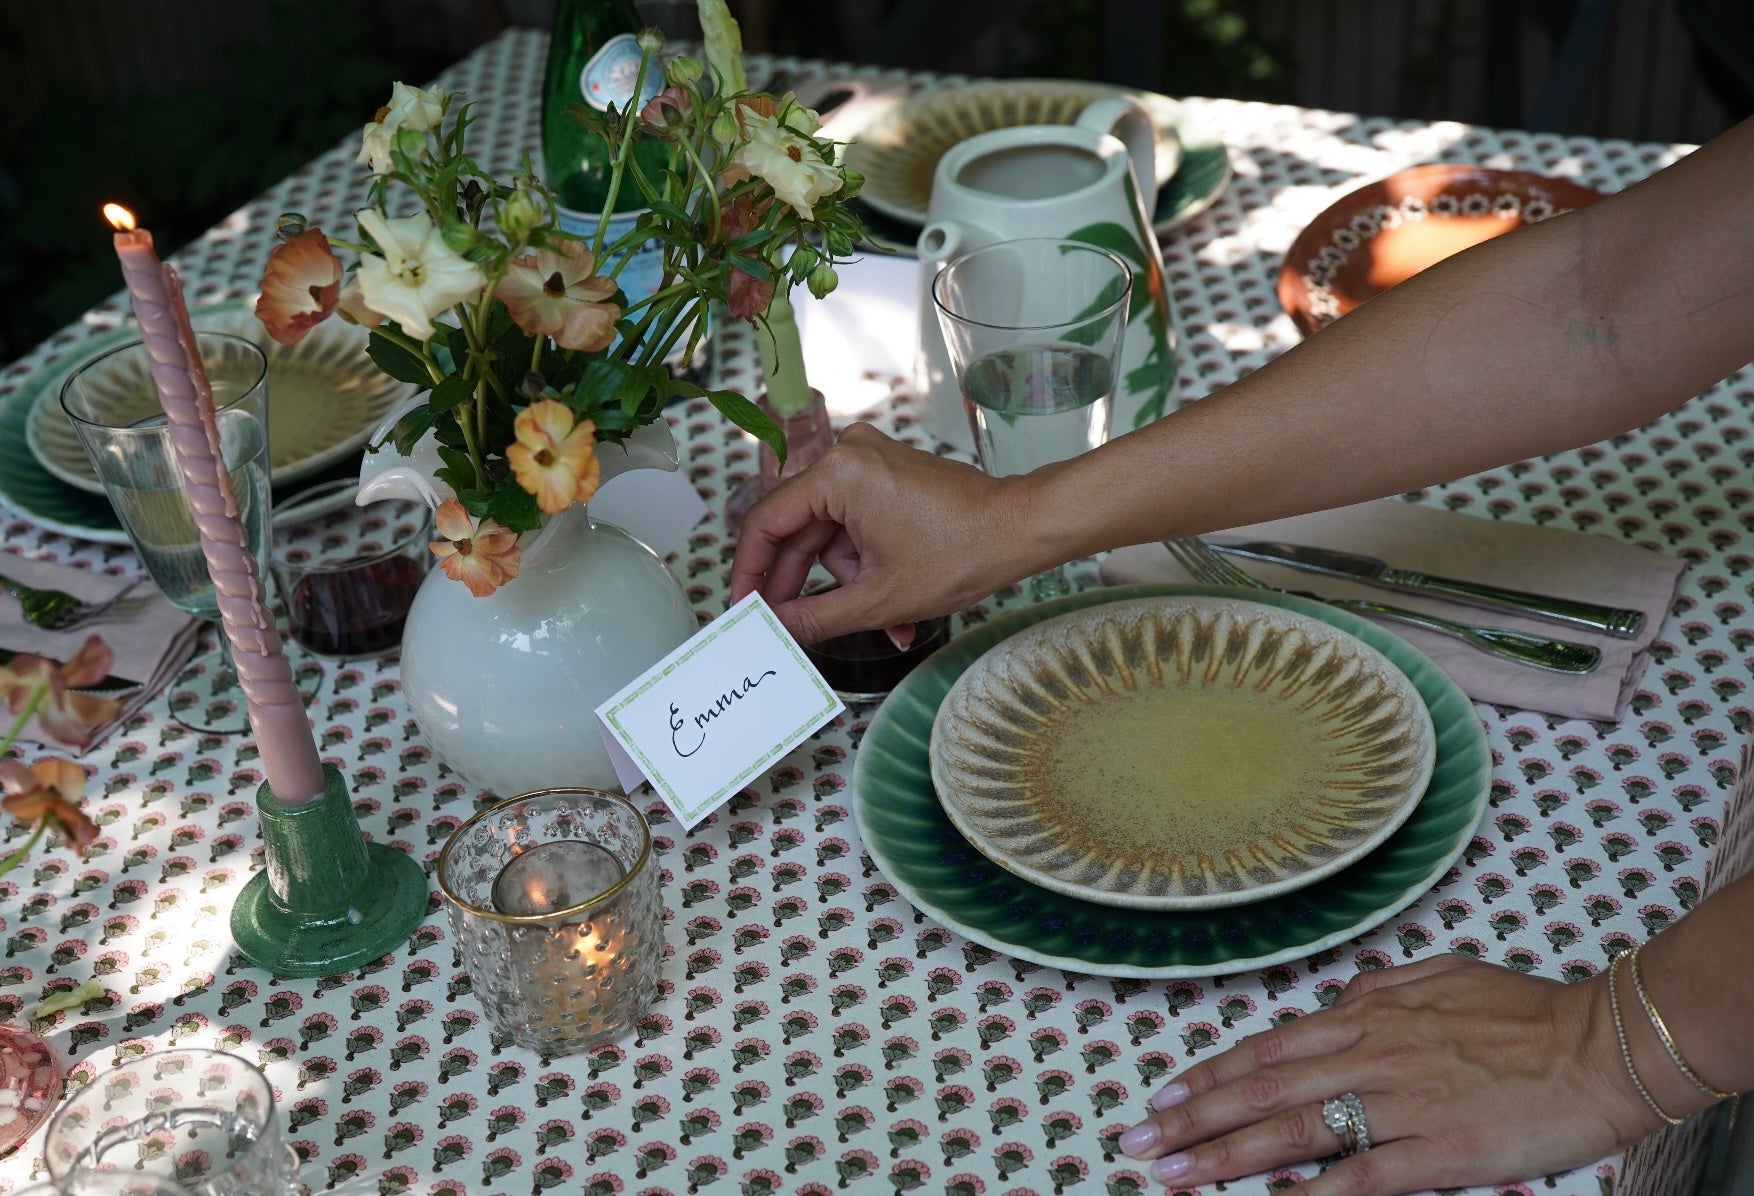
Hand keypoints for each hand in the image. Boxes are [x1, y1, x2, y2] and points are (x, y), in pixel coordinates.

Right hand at [728, 423, 1031, 642]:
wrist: (1023, 529)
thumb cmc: (962, 554)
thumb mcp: (878, 599)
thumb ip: (814, 616)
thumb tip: (774, 628)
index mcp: (837, 473)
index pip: (767, 522)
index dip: (750, 571)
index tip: (742, 606)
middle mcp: (848, 454)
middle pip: (799, 529)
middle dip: (803, 585)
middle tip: (790, 628)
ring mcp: (870, 460)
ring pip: (830, 533)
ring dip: (847, 582)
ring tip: (879, 622)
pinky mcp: (888, 473)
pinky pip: (855, 522)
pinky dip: (865, 562)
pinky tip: (887, 602)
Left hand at [1116, 956, 1657, 1193]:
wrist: (1602, 1044)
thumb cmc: (1527, 1011)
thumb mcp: (1439, 976)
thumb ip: (1379, 989)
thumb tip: (1336, 1000)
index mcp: (1369, 1013)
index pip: (1266, 1047)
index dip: (1207, 1073)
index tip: (1162, 1095)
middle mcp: (1373, 1052)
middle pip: (1262, 1088)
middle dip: (1193, 1118)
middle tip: (1139, 1140)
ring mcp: (1404, 1100)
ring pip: (1295, 1129)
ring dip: (1226, 1156)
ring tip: (1175, 1174)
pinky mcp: (1442, 1147)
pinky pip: (1366, 1174)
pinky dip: (1315, 1191)